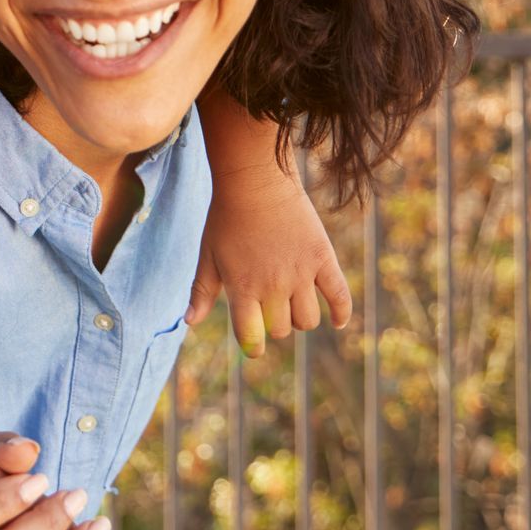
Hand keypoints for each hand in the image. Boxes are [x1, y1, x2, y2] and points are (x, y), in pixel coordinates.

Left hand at [187, 169, 351, 355]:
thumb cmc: (226, 219)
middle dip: (273, 325)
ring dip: (299, 319)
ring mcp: (300, 274)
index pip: (250, 336)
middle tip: (268, 307)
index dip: (252, 346)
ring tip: (291, 303)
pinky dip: (342, 313)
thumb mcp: (208, 255)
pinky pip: (340, 296)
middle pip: (281, 330)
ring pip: (308, 320)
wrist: (255, 183)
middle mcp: (272, 286)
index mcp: (242, 288)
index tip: (253, 346)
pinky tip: (338, 321)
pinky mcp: (322, 259)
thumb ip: (201, 290)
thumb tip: (188, 322)